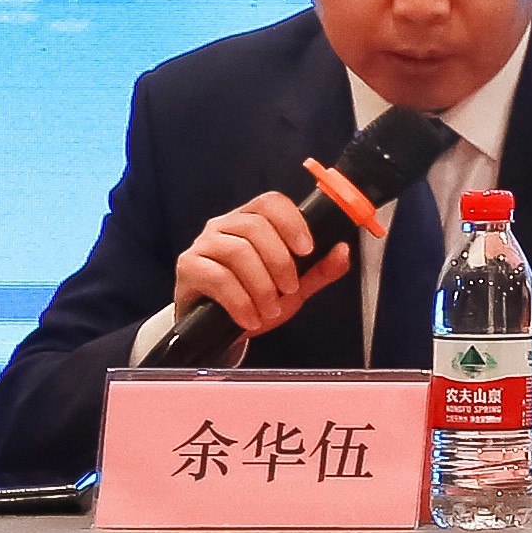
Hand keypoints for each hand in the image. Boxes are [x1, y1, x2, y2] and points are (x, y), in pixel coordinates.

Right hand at [171, 191, 351, 341]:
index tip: (307, 250)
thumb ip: (320, 270)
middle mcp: (224, 226)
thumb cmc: (255, 300)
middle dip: (280, 262)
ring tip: (269, 310)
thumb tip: (343, 250)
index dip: (292, 222)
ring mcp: (203, 245)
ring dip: (261, 286)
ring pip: (238, 251)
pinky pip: (217, 277)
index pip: (271, 202)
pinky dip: (240, 301)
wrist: (219, 330)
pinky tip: (250, 318)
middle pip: (256, 227)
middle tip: (289, 290)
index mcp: (251, 221)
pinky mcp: (188, 267)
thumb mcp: (294, 287)